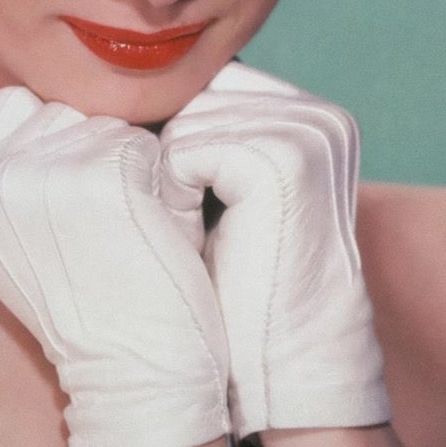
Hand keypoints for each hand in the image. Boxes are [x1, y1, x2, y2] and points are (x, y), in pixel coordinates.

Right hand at [0, 88, 229, 446]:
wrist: (132, 375)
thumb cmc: (95, 306)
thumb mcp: (23, 241)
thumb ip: (18, 173)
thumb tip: (50, 107)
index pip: (13, 104)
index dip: (57, 137)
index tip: (77, 198)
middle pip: (63, 107)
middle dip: (97, 147)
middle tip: (107, 221)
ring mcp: (46, 173)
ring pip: (107, 121)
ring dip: (133, 163)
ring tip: (130, 229)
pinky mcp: (103, 175)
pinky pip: (147, 142)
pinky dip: (163, 180)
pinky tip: (154, 230)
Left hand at [159, 61, 389, 438]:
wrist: (284, 360)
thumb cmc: (241, 288)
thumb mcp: (224, 195)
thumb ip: (202, 133)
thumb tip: (128, 92)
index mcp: (310, 114)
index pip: (203, 86)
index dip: (169, 139)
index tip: (181, 202)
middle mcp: (317, 113)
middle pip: (190, 96)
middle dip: (167, 156)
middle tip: (190, 226)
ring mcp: (306, 132)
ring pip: (181, 123)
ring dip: (166, 182)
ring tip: (197, 237)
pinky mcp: (283, 159)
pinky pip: (184, 153)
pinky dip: (174, 199)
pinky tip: (198, 241)